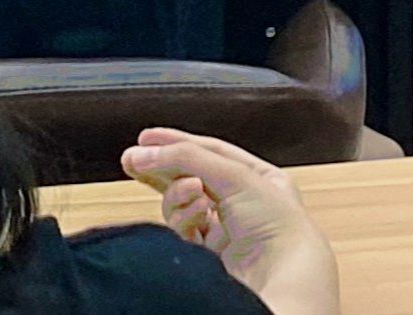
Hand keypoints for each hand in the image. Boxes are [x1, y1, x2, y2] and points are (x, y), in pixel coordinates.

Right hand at [124, 131, 339, 314]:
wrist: (280, 274)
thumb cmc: (276, 222)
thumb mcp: (234, 175)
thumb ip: (187, 158)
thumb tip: (145, 152)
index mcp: (257, 177)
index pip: (209, 151)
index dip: (177, 142)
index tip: (146, 138)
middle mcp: (241, 203)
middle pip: (190, 177)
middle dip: (162, 168)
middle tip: (131, 160)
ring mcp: (223, 231)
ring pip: (182, 206)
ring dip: (179, 195)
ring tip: (191, 192)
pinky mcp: (208, 256)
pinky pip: (183, 231)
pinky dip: (184, 219)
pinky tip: (196, 214)